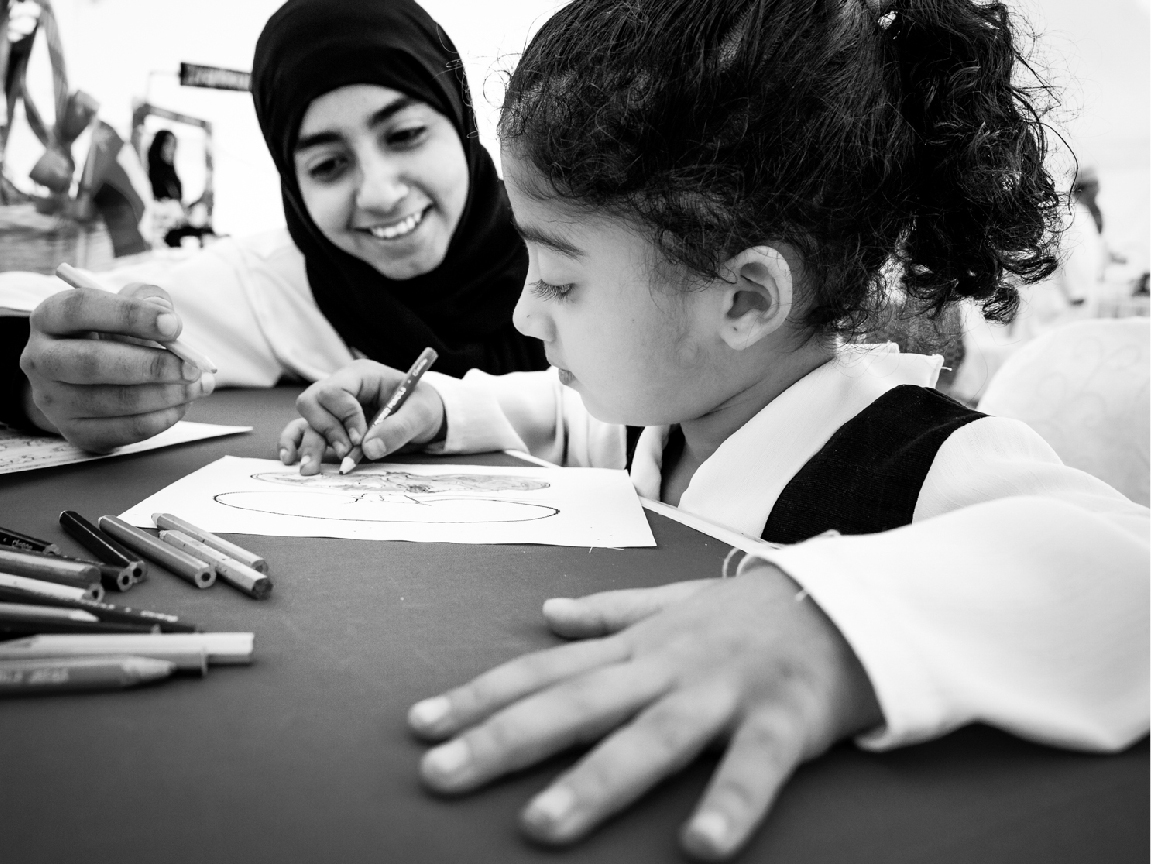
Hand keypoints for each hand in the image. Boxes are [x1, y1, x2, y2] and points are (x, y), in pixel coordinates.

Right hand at [20, 283, 212, 452]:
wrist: (88, 381)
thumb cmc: (113, 334)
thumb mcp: (127, 307)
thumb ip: (147, 300)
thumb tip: (166, 315)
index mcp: (49, 317)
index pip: (81, 308)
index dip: (130, 315)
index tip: (173, 325)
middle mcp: (40, 359)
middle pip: (93, 362)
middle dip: (151, 365)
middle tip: (192, 367)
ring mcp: (53, 400)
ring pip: (113, 401)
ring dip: (165, 394)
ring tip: (197, 385)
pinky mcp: (75, 431)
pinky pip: (124, 429)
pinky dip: (161, 417)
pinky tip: (181, 403)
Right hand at [280, 359, 445, 474]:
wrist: (426, 419)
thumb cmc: (424, 407)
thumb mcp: (421, 414)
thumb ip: (398, 428)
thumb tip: (369, 449)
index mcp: (362, 375)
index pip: (335, 389)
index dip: (344, 416)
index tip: (361, 438)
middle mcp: (341, 389)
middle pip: (312, 402)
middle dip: (326, 430)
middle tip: (347, 453)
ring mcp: (333, 409)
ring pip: (305, 421)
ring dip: (308, 445)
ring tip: (310, 469)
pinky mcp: (330, 428)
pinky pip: (302, 432)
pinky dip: (295, 444)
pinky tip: (291, 459)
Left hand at [408, 566, 881, 859]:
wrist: (844, 599)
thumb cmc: (750, 612)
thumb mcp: (674, 603)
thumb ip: (610, 612)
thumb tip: (547, 615)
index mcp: (639, 645)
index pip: (547, 670)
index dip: (482, 696)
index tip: (422, 724)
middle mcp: (668, 665)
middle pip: (577, 703)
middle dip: (504, 739)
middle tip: (440, 774)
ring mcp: (723, 691)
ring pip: (652, 736)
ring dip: (597, 779)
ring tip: (543, 823)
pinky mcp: (783, 719)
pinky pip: (754, 766)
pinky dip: (729, 802)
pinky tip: (699, 845)